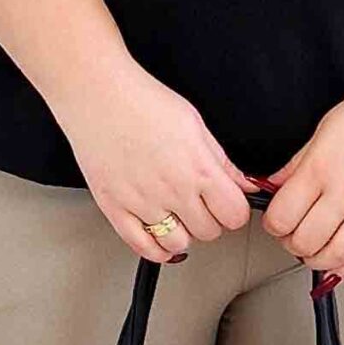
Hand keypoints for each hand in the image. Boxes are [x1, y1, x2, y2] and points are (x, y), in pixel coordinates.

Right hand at [54, 58, 263, 262]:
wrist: (97, 94)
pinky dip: (156, 249)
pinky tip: (159, 237)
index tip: (228, 203)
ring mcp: (142, 203)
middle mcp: (173, 191)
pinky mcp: (115, 208)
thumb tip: (246, 184)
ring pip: (178, 243)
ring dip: (183, 233)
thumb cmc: (142, 101)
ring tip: (177, 214)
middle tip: (201, 204)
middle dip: (209, 219)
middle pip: (209, 231)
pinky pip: (142, 247)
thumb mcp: (195, 125)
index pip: (234, 215)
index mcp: (198, 170)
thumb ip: (222, 161)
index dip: (234, 210)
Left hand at [256, 76, 343, 285]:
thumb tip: (272, 187)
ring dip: (319, 260)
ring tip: (315, 251)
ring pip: (338, 255)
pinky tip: (341, 262)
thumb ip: (296, 165)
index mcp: (322, 167)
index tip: (276, 222)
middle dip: (292, 244)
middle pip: (306, 241)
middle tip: (293, 237)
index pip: (282, 217)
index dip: (273, 225)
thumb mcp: (323, 131)